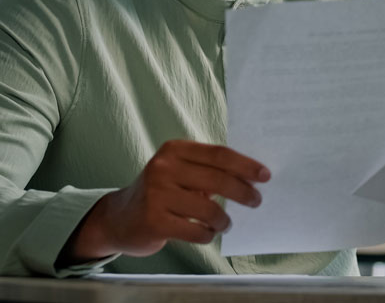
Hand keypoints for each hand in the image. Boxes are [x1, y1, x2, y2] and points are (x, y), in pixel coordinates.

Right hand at [60, 140, 269, 264]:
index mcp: (174, 150)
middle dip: (243, 192)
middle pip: (217, 179)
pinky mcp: (154, 221)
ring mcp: (156, 194)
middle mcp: (163, 168)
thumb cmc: (160, 193)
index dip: (245, 165)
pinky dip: (208, 234)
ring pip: (209, 210)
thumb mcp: (180, 173)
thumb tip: (251, 179)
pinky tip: (207, 233)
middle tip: (256, 201)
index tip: (264, 175)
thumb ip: (208, 171)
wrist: (120, 218)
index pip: (219, 155)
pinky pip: (196, 231)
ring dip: (224, 220)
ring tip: (225, 223)